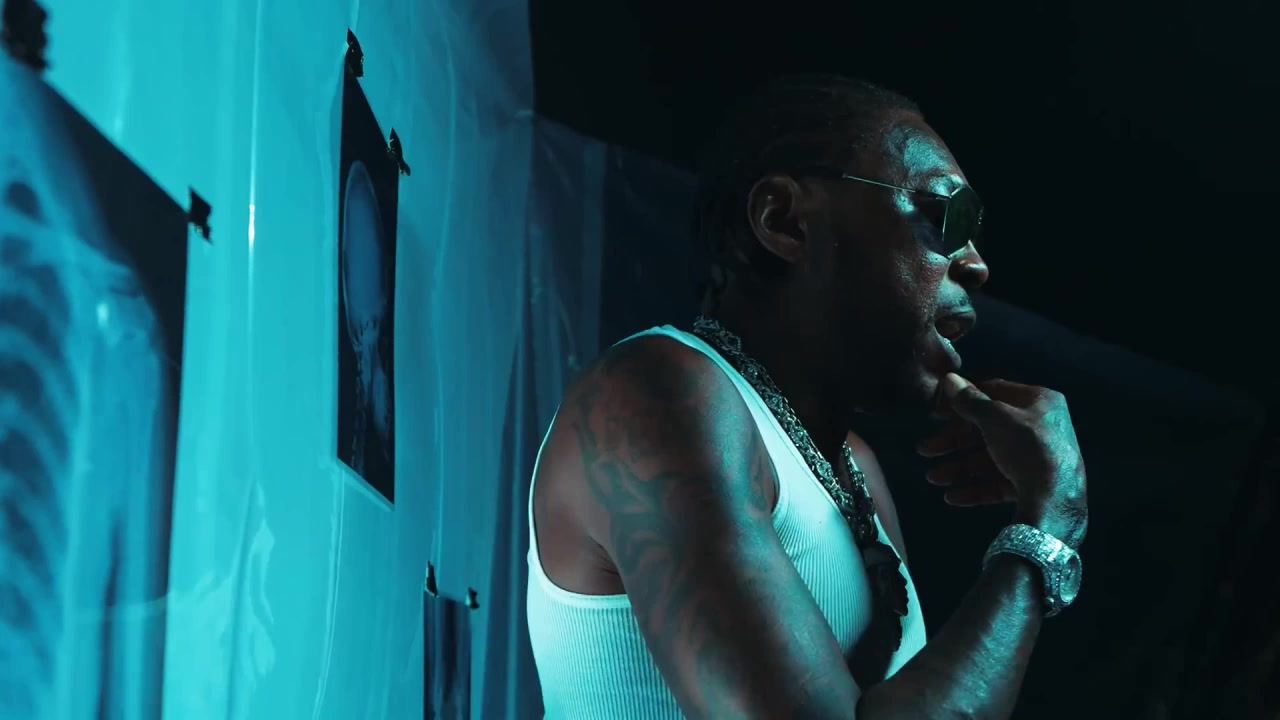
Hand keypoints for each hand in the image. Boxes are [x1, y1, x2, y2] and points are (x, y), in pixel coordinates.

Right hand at [916, 373, 1087, 545]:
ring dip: (958, 468)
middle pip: (986, 430)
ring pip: (988, 460)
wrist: (1056, 498)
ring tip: (933, 478)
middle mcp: (1039, 427)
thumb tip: (949, 378)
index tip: (935, 412)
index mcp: (1038, 402)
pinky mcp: (1032, 486)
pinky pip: (998, 483)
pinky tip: (952, 496)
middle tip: (924, 449)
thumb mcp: (995, 418)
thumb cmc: (1028, 446)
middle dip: (953, 443)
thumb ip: (970, 400)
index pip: (994, 393)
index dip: (962, 401)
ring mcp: (1036, 459)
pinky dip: (974, 488)